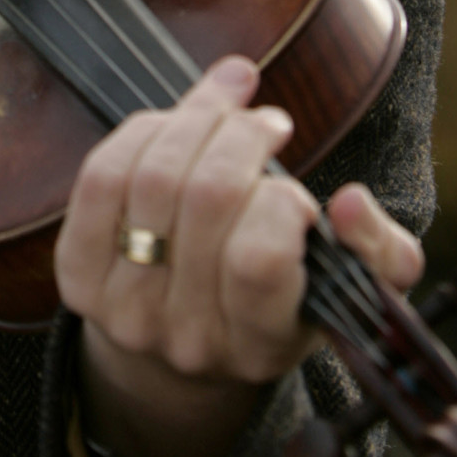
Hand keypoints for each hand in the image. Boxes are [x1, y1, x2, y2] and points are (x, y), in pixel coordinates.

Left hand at [54, 54, 422, 456]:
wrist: (191, 344)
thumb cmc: (282, 300)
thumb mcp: (347, 289)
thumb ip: (379, 252)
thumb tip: (350, 202)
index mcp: (260, 345)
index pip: (259, 259)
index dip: (279, 202)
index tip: (296, 192)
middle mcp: (187, 337)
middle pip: (205, 197)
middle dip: (242, 137)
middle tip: (268, 124)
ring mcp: (125, 308)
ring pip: (154, 175)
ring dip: (197, 119)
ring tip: (228, 112)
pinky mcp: (77, 274)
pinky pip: (102, 174)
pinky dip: (145, 129)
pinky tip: (176, 122)